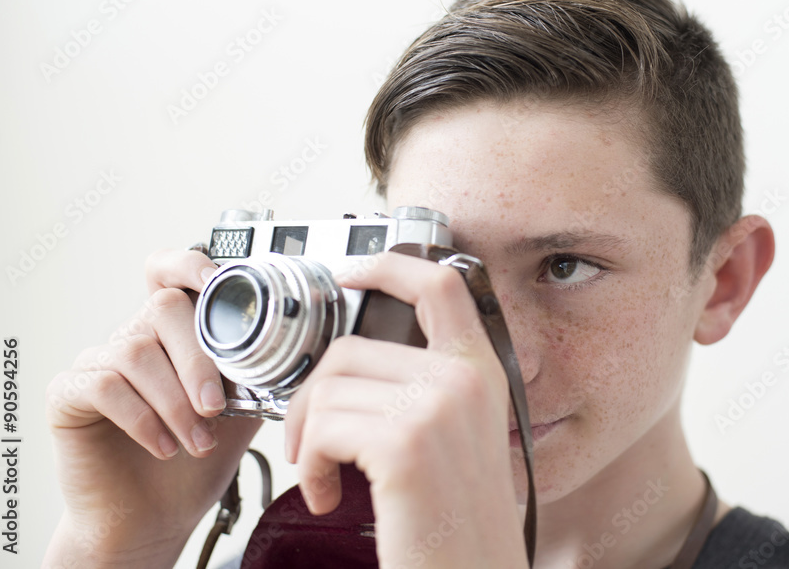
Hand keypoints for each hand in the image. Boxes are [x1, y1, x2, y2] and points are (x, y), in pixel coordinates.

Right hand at [44, 249, 261, 568]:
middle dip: (198, 360)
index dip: (188, 264)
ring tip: (197, 441)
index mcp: (174, 333)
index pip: (168, 273)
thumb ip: (259, 374)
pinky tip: (163, 446)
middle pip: (163, 308)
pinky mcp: (68, 395)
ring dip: (175, 401)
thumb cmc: (194, 462)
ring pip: (136, 351)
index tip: (217, 279)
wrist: (154, 518)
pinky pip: (103, 385)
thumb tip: (299, 349)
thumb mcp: (242, 412)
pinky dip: (141, 417)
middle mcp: (134, 337)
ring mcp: (98, 362)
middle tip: (217, 408)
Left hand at [284, 252, 528, 567]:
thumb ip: (423, 390)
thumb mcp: (456, 440)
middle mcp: (464, 380)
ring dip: (309, 440)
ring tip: (327, 478)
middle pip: (350, 350)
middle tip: (312, 446)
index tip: (351, 273)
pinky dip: (310, 466)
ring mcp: (438, 408)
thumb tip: (351, 366)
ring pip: (327, 390)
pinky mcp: (406, 446)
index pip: (440, 286)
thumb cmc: (456, 521)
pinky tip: (328, 495)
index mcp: (479, 372)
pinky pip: (323, 429)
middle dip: (311, 399)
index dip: (389, 266)